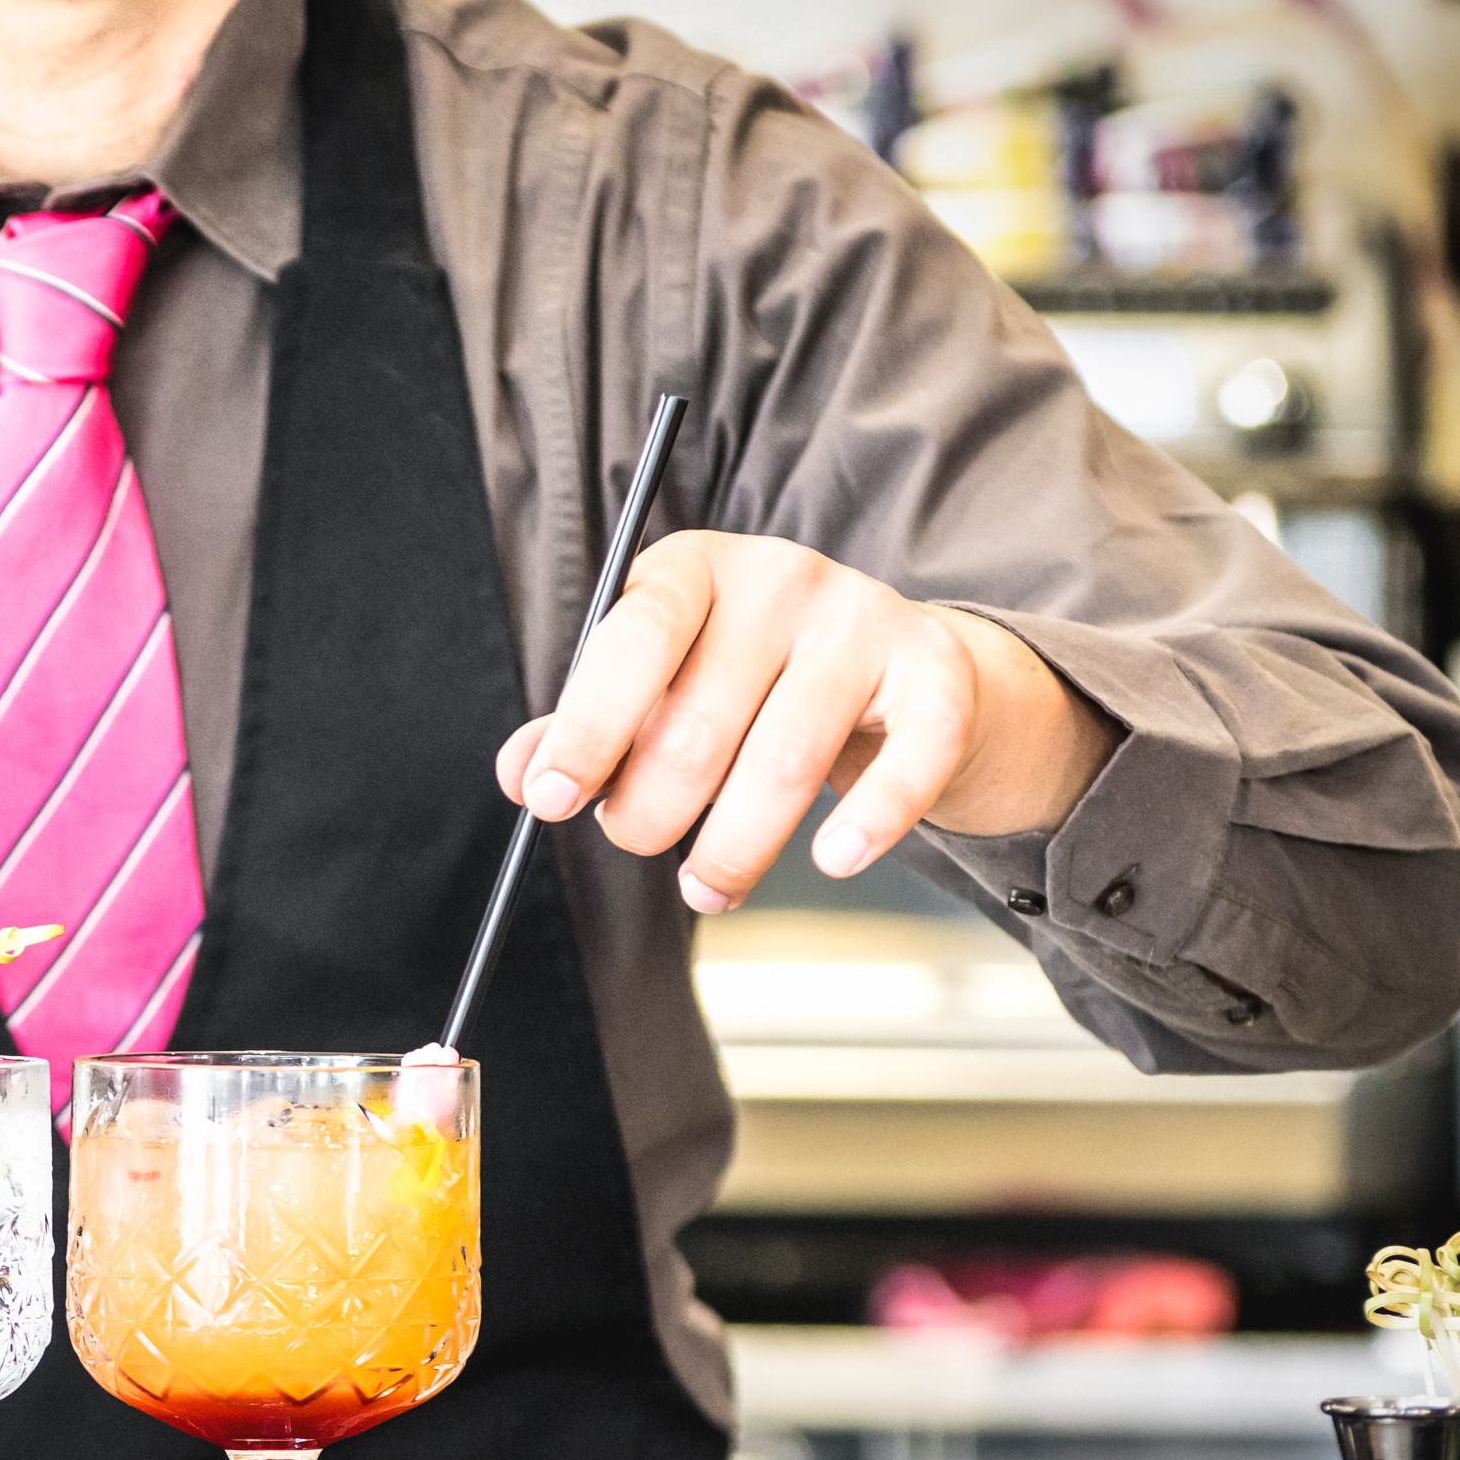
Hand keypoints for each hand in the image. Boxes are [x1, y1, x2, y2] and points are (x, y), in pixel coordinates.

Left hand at [493, 531, 1119, 912]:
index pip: (633, 641)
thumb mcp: (664, 682)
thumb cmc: (758, 679)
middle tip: (640, 841)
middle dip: (651, 811)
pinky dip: (870, 820)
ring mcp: (864, 620)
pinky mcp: (937, 673)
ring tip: (708, 889)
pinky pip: (907, 759)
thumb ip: (590, 725)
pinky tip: (834, 858)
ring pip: (784, 762)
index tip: (552, 799)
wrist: (903, 665)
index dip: (588, 729)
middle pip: (698, 723)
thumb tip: (522, 773)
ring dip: (734, 848)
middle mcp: (780, 580)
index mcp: (695, 570)